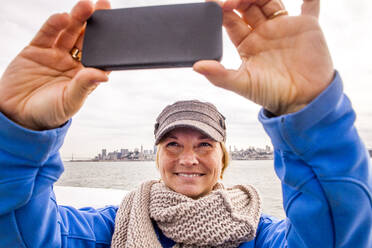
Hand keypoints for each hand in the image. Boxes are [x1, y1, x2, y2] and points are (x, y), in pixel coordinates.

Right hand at [0, 0, 110, 130]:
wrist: (17, 115)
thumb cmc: (49, 112)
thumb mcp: (70, 101)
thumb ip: (84, 85)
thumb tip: (104, 75)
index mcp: (85, 75)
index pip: (100, 55)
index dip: (109, 42)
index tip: (117, 27)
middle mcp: (72, 62)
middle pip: (86, 38)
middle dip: (95, 23)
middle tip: (104, 6)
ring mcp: (55, 54)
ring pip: (68, 32)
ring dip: (77, 18)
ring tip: (86, 6)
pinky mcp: (36, 49)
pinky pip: (47, 34)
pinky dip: (54, 24)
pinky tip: (63, 17)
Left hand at [194, 0, 333, 114]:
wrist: (304, 100)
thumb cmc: (272, 94)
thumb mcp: (243, 84)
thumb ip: (219, 75)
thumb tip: (196, 66)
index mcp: (246, 43)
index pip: (230, 20)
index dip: (220, 10)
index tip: (211, 2)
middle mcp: (263, 32)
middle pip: (248, 5)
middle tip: (231, 0)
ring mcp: (284, 27)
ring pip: (270, 0)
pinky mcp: (307, 26)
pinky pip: (310, 5)